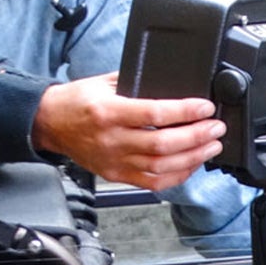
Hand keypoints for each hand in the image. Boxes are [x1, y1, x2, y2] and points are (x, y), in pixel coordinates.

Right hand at [32, 73, 225, 189]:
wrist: (49, 123)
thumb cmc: (76, 101)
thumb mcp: (104, 81)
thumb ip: (137, 82)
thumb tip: (172, 82)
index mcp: (109, 112)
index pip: (154, 114)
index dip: (184, 111)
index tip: (205, 107)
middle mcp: (112, 140)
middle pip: (163, 145)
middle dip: (196, 137)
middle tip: (216, 128)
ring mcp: (114, 161)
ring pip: (161, 167)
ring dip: (192, 158)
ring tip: (211, 146)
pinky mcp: (116, 175)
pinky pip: (152, 183)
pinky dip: (176, 176)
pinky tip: (192, 165)